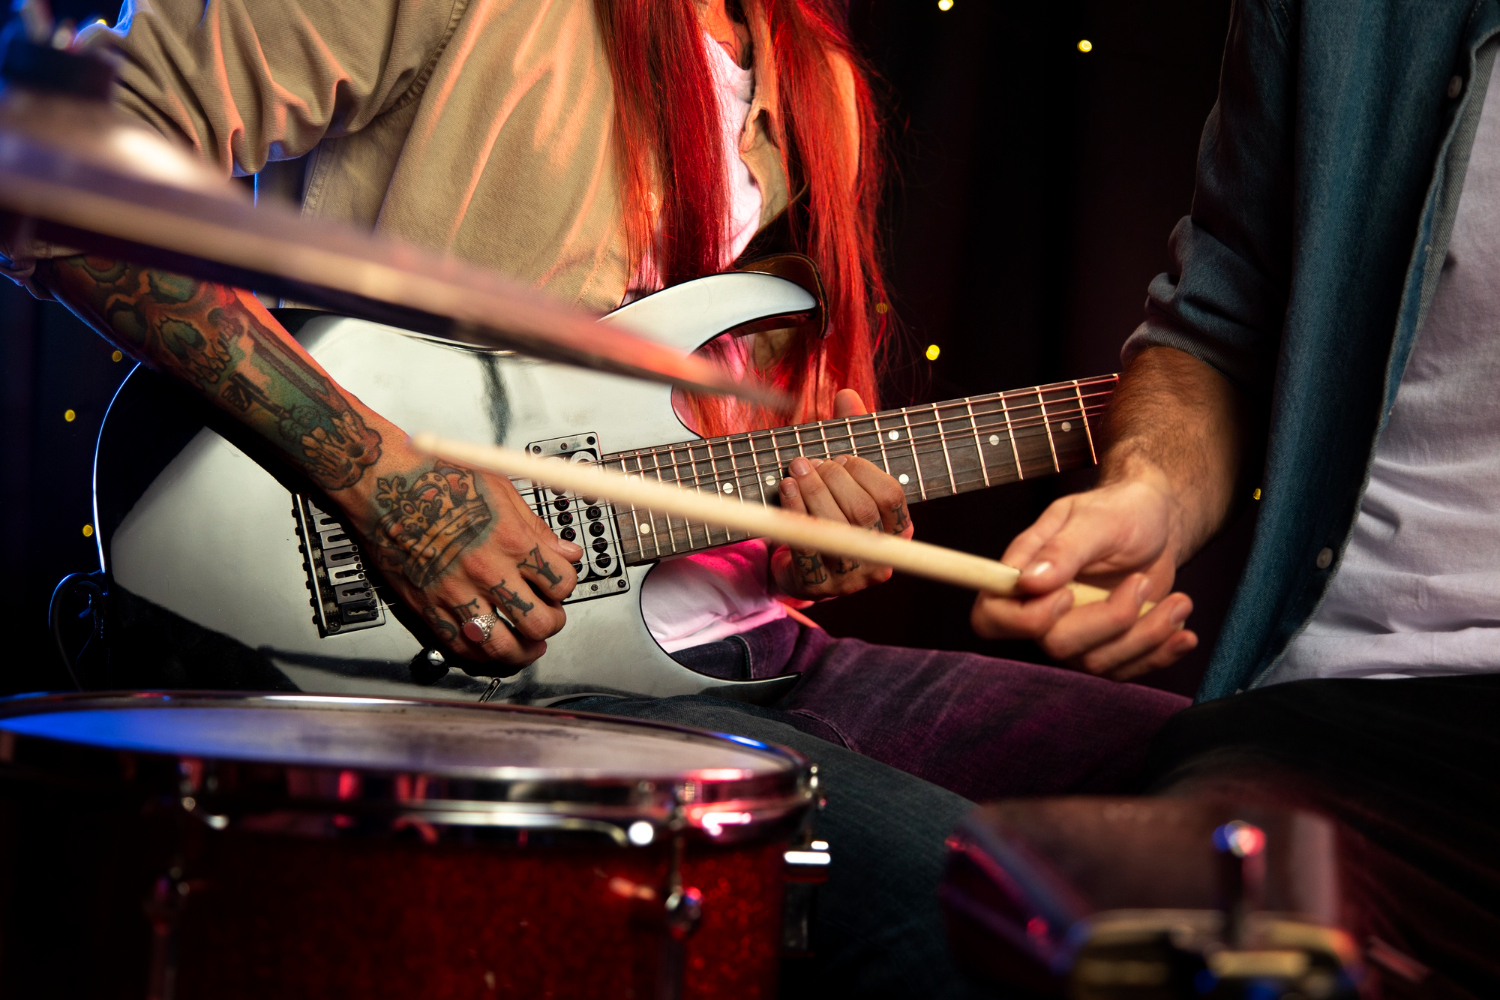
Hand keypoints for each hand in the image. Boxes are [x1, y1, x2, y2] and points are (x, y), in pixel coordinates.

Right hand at [337, 437, 583, 669]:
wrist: (385, 483)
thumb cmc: (438, 478)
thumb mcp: (501, 491)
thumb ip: (536, 529)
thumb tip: (566, 553)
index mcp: (511, 540)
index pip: (562, 583)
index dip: (565, 588)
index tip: (559, 587)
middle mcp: (486, 570)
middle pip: (538, 621)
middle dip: (551, 623)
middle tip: (548, 618)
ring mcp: (456, 592)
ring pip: (502, 645)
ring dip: (522, 650)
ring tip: (528, 645)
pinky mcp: (427, 606)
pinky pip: (461, 646)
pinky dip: (482, 653)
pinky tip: (490, 646)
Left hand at [770, 389, 914, 599]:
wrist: (799, 564)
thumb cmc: (829, 510)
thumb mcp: (844, 475)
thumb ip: (852, 434)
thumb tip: (846, 395)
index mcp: (898, 531)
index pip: (891, 497)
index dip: (864, 471)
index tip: (842, 457)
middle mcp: (880, 558)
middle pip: (861, 514)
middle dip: (832, 480)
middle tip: (809, 462)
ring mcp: (850, 577)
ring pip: (835, 532)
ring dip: (811, 494)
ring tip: (795, 470)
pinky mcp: (818, 586)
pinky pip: (806, 550)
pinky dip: (794, 515)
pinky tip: (784, 492)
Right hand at [970, 470, 1197, 680]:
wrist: (1158, 522)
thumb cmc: (1121, 510)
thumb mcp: (1096, 519)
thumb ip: (1063, 549)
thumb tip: (1028, 580)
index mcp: (1023, 574)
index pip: (992, 617)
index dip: (1026, 620)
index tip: (1068, 594)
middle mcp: (1042, 610)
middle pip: (1055, 645)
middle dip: (1109, 620)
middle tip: (1142, 582)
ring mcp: (1074, 633)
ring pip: (1096, 663)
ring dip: (1146, 635)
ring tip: (1180, 601)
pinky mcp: (1107, 648)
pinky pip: (1124, 672)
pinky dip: (1160, 655)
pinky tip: (1183, 632)